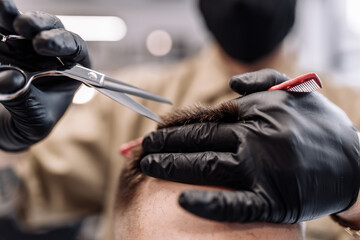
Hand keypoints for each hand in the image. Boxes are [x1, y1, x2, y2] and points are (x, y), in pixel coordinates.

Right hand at [0, 0, 89, 150]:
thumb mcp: (34, 120)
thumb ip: (24, 100)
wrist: (8, 128)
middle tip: (24, 26)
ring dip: (15, 16)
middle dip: (41, 26)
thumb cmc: (31, 124)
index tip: (42, 45)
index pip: (76, 50)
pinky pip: (4, 27)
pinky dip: (1, 19)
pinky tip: (1, 6)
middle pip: (53, 31)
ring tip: (4, 7)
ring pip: (27, 25)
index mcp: (73, 71)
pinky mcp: (7, 44)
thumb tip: (10, 77)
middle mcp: (54, 54)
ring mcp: (29, 46)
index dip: (63, 43)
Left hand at [140, 69, 359, 222]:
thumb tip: (230, 82)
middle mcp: (258, 138)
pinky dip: (209, 204)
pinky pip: (235, 204)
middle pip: (200, 141)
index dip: (175, 127)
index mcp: (259, 112)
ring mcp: (265, 170)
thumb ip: (262, 80)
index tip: (154, 132)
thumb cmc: (322, 128)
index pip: (206, 119)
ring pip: (208, 166)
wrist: (358, 166)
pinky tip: (182, 201)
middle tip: (141, 149)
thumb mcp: (295, 92)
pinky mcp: (275, 201)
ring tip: (147, 166)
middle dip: (164, 145)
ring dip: (172, 166)